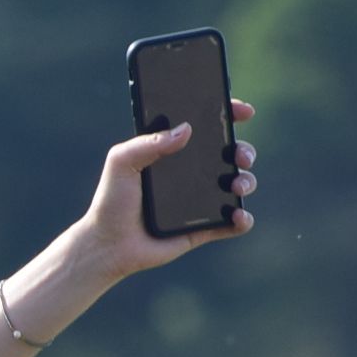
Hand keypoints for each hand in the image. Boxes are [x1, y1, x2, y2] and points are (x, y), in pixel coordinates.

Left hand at [72, 100, 258, 282]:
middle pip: (231, 154)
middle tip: (239, 156)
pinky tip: (238, 216)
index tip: (243, 112)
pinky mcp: (204, 227)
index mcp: (174, 152)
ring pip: (238, 184)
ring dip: (247, 181)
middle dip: (244, 150)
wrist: (109, 245)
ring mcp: (201, 200)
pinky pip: (232, 223)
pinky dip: (243, 219)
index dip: (228, 115)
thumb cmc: (111, 201)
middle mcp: (192, 173)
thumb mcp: (121, 163)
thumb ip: (147, 143)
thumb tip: (186, 129)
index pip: (206, 127)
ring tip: (237, 186)